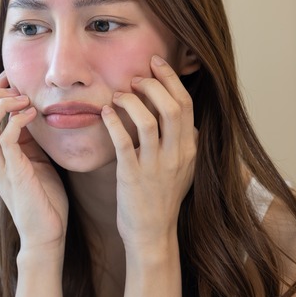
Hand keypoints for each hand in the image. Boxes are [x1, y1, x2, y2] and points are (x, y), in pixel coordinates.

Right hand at [0, 72, 68, 254]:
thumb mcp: (34, 159)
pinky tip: (31, 114)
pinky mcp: (12, 173)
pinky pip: (4, 140)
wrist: (47, 232)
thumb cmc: (42, 197)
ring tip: (22, 98)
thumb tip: (31, 110)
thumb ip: (28, 137)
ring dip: (1, 105)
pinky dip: (15, 121)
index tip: (11, 78)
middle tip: (16, 85)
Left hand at [101, 55, 196, 253]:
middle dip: (154, 84)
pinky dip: (113, 122)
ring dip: (132, 101)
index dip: (171, 79)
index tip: (156, 64)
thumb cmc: (164, 197)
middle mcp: (176, 155)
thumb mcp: (185, 168)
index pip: (186, 104)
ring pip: (149, 121)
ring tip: (120, 95)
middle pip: (172, 107)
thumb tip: (183, 114)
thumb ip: (186, 141)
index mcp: (190, 149)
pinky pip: (123, 141)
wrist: (152, 232)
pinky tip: (106, 112)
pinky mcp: (132, 176)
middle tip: (136, 78)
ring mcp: (155, 166)